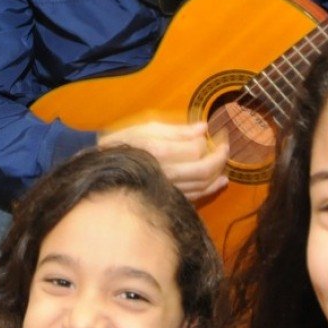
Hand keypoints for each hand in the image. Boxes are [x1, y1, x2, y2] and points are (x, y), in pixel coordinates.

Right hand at [97, 121, 227, 201]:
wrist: (102, 171)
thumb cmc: (123, 144)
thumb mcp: (146, 128)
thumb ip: (176, 130)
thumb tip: (203, 127)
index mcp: (158, 151)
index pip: (196, 148)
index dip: (208, 140)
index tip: (214, 132)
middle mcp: (165, 173)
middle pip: (203, 169)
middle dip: (220, 158)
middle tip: (226, 147)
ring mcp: (166, 190)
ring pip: (201, 185)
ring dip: (218, 173)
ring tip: (225, 163)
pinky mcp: (167, 200)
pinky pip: (195, 197)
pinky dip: (210, 189)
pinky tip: (219, 181)